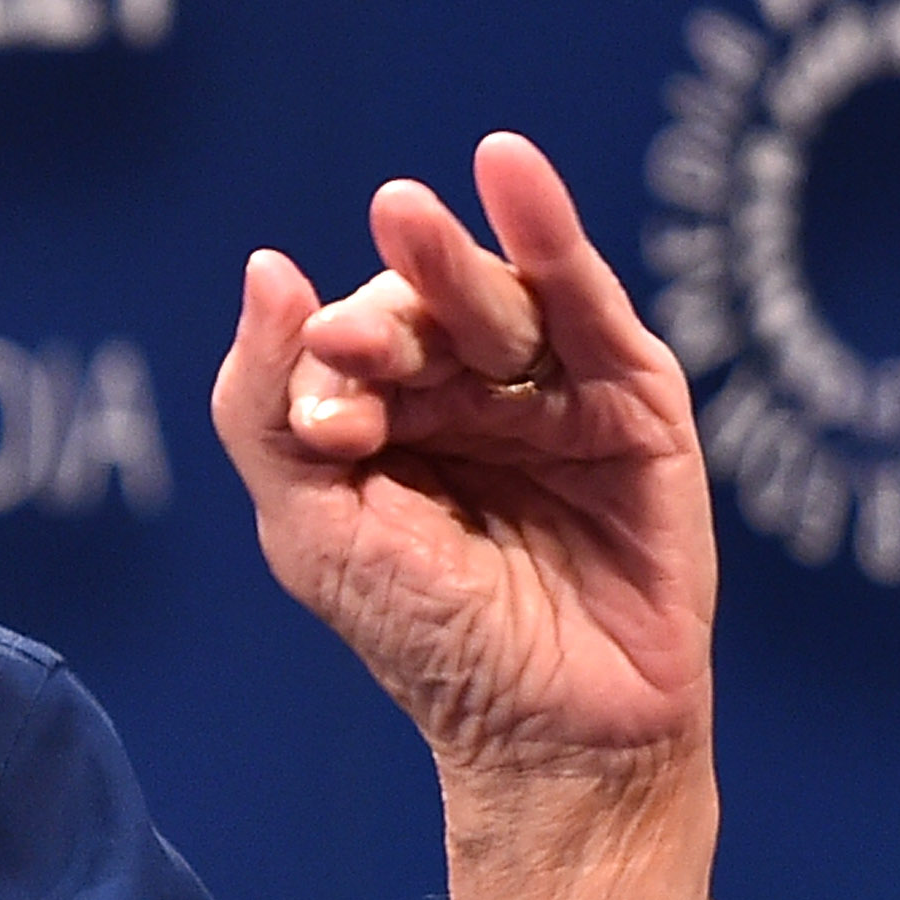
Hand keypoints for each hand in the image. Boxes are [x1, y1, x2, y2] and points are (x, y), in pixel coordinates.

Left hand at [210, 133, 717, 899]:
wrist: (552, 732)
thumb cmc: (427, 642)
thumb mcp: (313, 528)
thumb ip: (267, 407)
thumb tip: (268, 267)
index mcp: (382, 422)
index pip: (344, 344)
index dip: (330, 361)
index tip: (332, 430)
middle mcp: (465, 395)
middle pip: (421, 307)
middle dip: (389, 306)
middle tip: (357, 335)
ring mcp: (551, 391)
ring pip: (495, 298)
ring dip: (446, 261)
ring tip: (402, 212)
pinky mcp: (632, 399)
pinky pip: (586, 300)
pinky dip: (549, 231)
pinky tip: (505, 166)